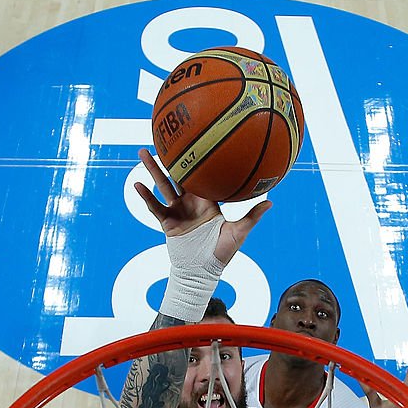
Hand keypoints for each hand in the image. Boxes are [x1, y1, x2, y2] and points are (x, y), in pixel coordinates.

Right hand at [134, 148, 270, 267]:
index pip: (202, 176)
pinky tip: (136, 184)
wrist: (203, 270)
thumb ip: (251, 216)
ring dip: (152, 169)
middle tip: (166, 137)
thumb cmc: (222, 252)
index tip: (196, 140)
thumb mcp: (238, 233)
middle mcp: (190, 202)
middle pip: (178, 175)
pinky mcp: (166, 222)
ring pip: (163, 185)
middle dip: (172, 158)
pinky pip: (155, 206)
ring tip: (143, 152)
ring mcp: (177, 210)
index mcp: (207, 201)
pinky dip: (145, 196)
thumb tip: (271, 202)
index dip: (198, 159)